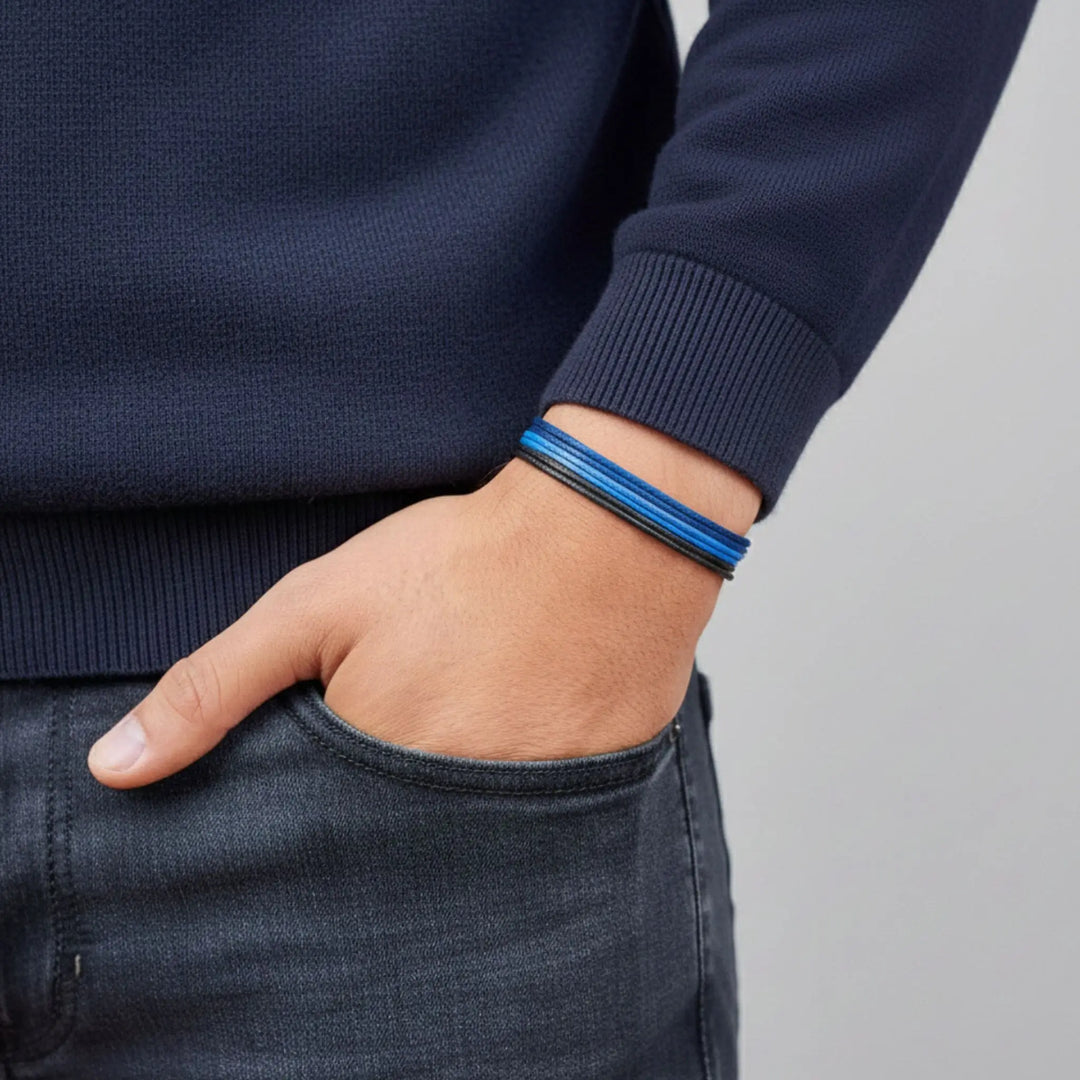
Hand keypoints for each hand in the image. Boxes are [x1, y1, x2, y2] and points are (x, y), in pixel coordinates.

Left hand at [87, 405, 760, 788]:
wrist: (609, 533)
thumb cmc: (461, 562)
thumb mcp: (316, 607)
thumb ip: (213, 689)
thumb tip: (114, 770)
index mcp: (375, 775)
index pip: (316, 831)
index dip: (324, 775)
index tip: (353, 717)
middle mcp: (454, 814)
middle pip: (394, 834)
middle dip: (393, 778)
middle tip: (428, 689)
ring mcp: (530, 809)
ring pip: (464, 828)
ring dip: (459, 771)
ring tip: (476, 691)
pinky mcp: (590, 791)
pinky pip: (534, 812)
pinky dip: (518, 767)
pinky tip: (524, 703)